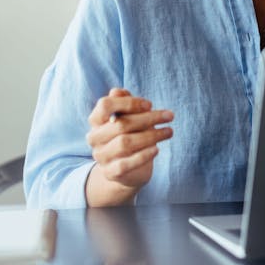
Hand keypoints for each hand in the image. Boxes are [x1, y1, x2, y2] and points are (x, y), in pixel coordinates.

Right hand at [85, 88, 173, 204]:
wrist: (127, 170)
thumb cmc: (130, 134)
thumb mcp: (128, 116)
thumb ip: (124, 103)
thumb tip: (117, 91)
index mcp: (96, 120)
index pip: (105, 105)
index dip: (128, 103)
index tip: (150, 104)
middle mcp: (95, 138)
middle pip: (120, 124)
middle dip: (148, 118)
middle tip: (170, 116)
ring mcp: (101, 156)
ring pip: (125, 143)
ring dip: (151, 136)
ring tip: (169, 131)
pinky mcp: (110, 172)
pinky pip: (126, 164)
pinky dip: (143, 155)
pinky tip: (157, 149)